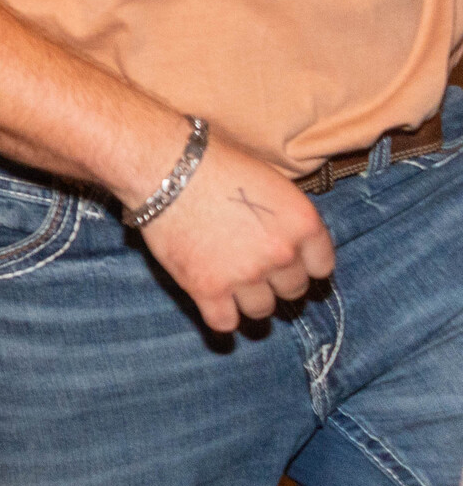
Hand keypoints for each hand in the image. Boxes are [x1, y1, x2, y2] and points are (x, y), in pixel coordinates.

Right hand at [130, 128, 333, 331]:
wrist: (163, 166)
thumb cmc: (212, 162)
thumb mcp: (268, 180)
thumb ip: (284, 216)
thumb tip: (284, 236)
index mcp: (303, 223)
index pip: (321, 267)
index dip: (302, 265)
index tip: (286, 262)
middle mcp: (282, 254)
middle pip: (292, 291)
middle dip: (274, 281)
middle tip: (250, 266)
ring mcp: (245, 274)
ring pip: (261, 311)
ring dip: (248, 300)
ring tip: (229, 282)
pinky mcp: (207, 288)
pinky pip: (224, 323)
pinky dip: (220, 317)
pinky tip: (213, 303)